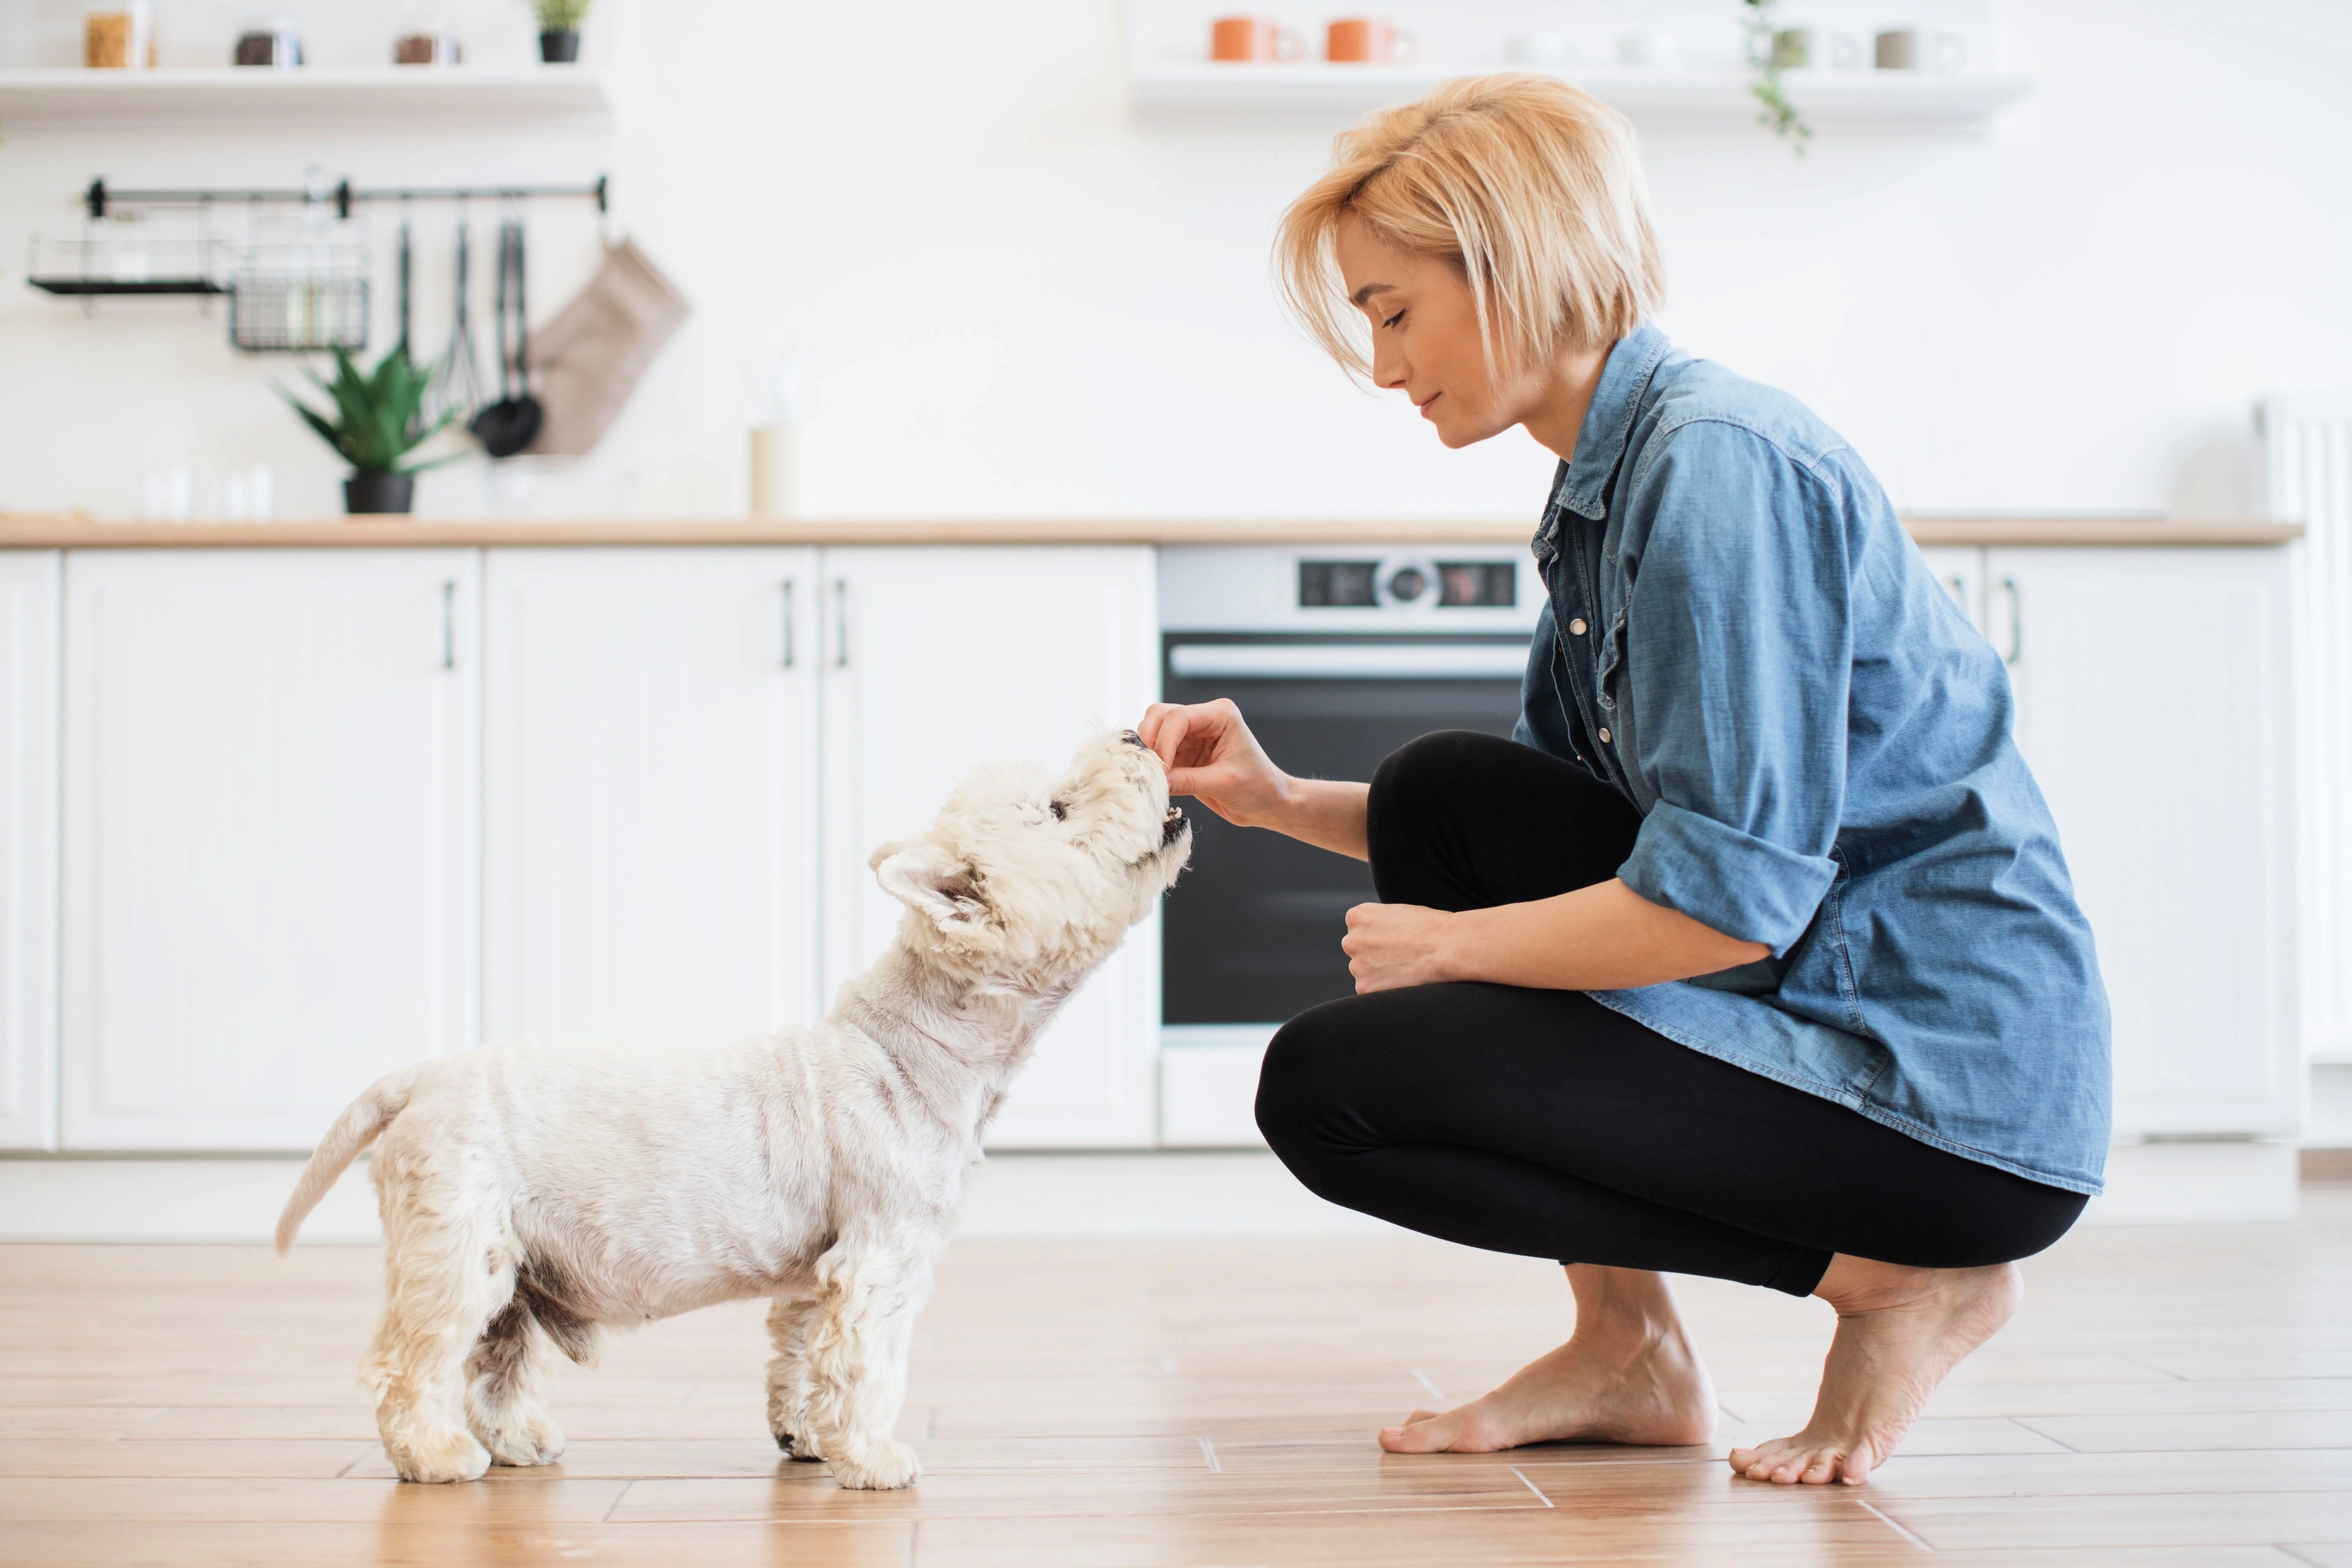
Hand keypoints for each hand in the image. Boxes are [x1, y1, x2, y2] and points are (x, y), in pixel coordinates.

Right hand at [1138, 699, 1290, 828]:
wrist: (1267, 803)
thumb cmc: (1257, 788)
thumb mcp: (1223, 784)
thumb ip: (1187, 781)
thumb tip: (1153, 781)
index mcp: (1220, 715)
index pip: (1179, 717)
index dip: (1165, 742)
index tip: (1162, 770)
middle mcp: (1203, 718)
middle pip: (1160, 716)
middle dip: (1151, 742)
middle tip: (1151, 771)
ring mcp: (1191, 734)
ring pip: (1153, 730)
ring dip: (1148, 752)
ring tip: (1153, 777)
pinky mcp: (1183, 752)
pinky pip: (1157, 751)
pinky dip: (1152, 764)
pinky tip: (1156, 781)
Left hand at [1342, 902, 1459, 992]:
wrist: (1447, 946)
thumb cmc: (1432, 926)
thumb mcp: (1399, 913)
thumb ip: (1380, 923)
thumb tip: (1378, 936)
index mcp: (1357, 917)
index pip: (1360, 928)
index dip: (1380, 934)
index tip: (1396, 939)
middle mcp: (1351, 940)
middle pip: (1359, 950)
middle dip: (1374, 953)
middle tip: (1400, 955)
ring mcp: (1356, 965)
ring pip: (1364, 971)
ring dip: (1379, 972)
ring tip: (1405, 967)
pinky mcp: (1365, 988)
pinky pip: (1371, 989)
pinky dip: (1384, 987)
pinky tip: (1403, 979)